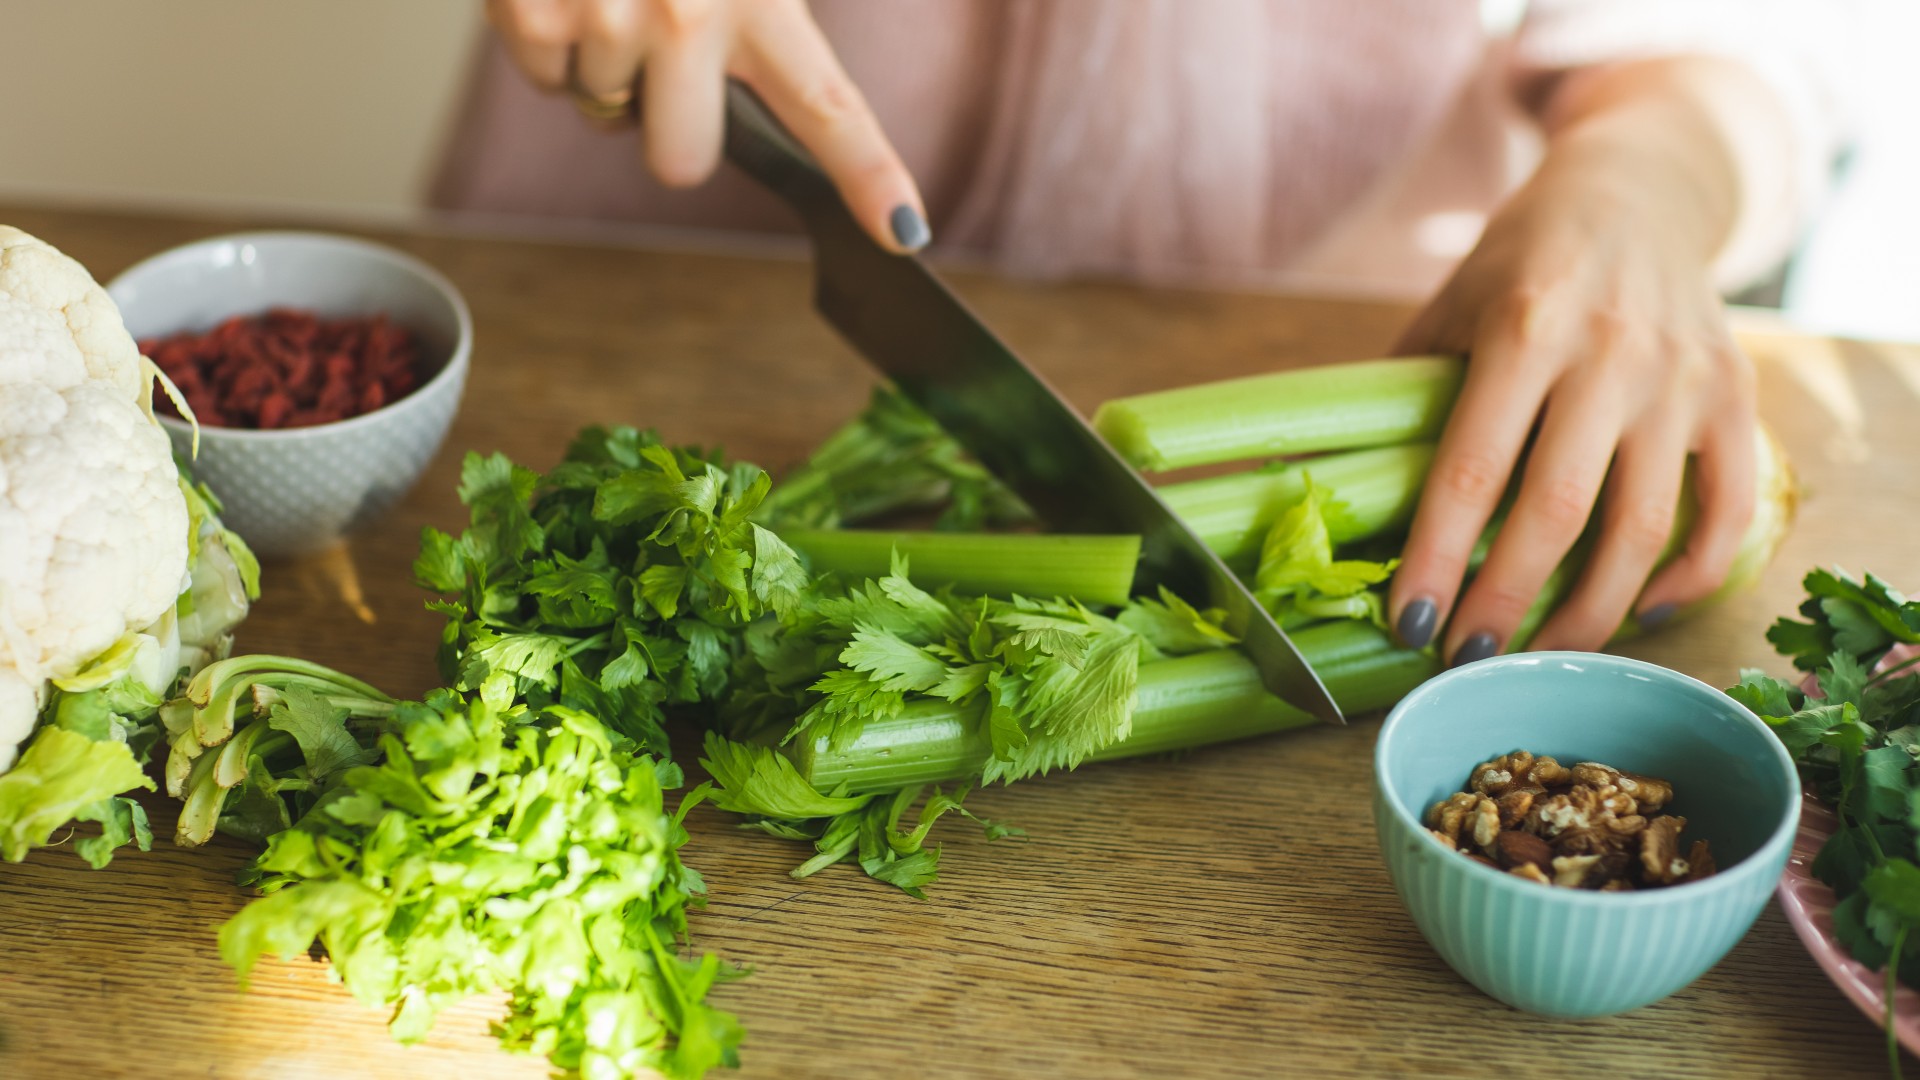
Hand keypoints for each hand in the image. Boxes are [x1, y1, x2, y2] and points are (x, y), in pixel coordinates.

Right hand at [485, 0, 928, 251]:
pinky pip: (546, 80)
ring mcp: (607, 20)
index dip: (870, 175)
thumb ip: (764, 27)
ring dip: (606, 63)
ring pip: (605, 114)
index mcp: (760, 0)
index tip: (904, 230)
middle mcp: (688, 17)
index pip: (828, 107)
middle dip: (666, 124)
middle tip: (660, 50)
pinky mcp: (533, 16)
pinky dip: (549, 42)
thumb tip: (780, 107)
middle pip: (682, 162)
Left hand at [1387, 96, 1758, 662]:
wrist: (1643, 185)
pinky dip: (1690, 574)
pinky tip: (1642, 611)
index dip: (1439, 557)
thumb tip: (1336, 487)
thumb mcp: (1453, 300)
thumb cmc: (1526, 255)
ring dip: (1589, 610)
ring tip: (1540, 656)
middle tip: (1464, 658)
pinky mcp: (1737, 397)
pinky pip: (1724, 508)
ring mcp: (1681, 378)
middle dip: (1505, 600)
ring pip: (1643, 526)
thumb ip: (1410, 388)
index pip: (1471, 467)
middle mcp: (1611, 352)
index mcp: (1525, 325)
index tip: (1409, 622)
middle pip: (1558, 509)